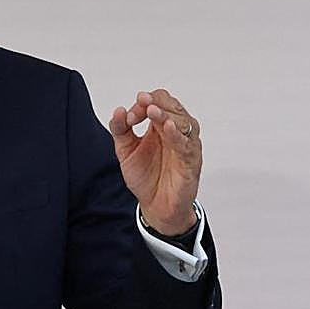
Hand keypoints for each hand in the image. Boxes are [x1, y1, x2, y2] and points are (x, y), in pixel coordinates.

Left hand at [108, 89, 201, 235]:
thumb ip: (120, 129)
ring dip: (167, 115)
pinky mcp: (191, 162)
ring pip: (183, 122)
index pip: (158, 102)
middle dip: (156, 103)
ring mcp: (185, 146)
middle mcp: (175, 132)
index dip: (143, 103)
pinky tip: (168, 128)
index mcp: (160, 126)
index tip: (128, 117)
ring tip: (153, 111)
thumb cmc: (146, 176)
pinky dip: (178, 135)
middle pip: (173, 106)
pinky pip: (187, 145)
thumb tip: (118, 110)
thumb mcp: (126, 150)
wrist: (155, 206)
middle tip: (142, 103)